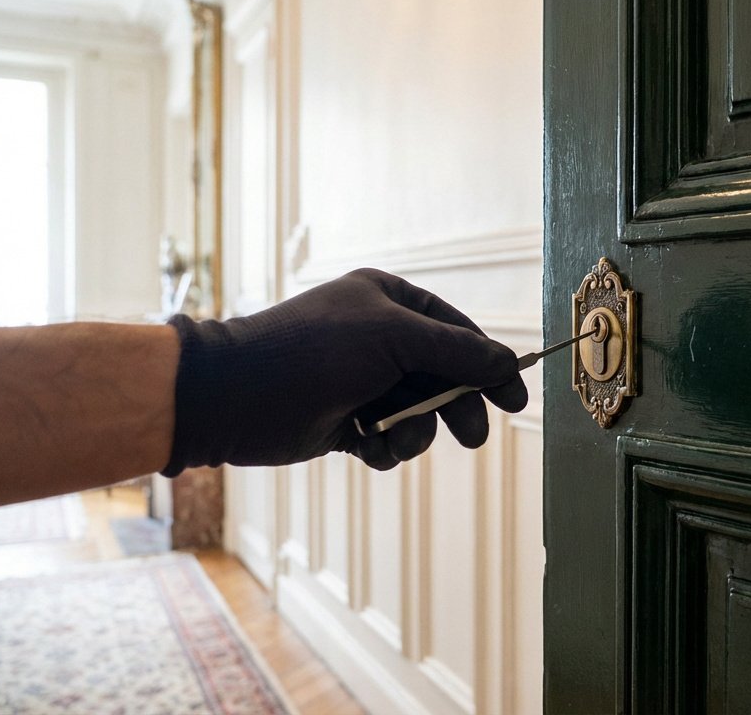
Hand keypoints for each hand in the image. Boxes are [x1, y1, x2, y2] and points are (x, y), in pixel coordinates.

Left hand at [164, 268, 527, 474]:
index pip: (456, 330)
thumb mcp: (396, 339)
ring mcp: (360, 380)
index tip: (514, 398)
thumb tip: (506, 363)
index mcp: (388, 301)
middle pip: (442, 375)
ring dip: (415, 432)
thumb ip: (457, 352)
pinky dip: (387, 448)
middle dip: (455, 406)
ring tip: (396, 440)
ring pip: (418, 412)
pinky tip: (370, 448)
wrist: (236, 397)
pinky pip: (389, 438)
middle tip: (472, 437)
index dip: (488, 363)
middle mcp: (376, 337)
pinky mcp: (345, 421)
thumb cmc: (313, 352)